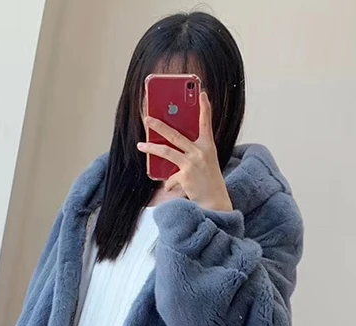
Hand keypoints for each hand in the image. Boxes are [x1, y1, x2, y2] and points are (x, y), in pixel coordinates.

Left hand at [137, 91, 232, 212]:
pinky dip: (170, 184)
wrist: (215, 201)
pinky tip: (173, 187)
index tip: (203, 93)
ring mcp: (192, 163)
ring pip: (166, 151)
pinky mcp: (185, 175)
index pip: (206, 122)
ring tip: (140, 144)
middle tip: (147, 118)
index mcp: (208, 145)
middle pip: (175, 134)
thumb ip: (193, 151)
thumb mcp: (207, 162)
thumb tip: (172, 145)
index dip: (205, 107)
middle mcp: (200, 151)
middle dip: (159, 125)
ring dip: (151, 147)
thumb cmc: (209, 181)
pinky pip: (170, 178)